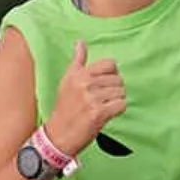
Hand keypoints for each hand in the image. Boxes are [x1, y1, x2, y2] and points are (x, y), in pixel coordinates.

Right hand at [45, 40, 125, 156]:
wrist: (57, 137)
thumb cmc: (64, 110)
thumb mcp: (67, 82)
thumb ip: (77, 62)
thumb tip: (80, 43)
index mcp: (78, 74)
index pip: (110, 64)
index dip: (111, 76)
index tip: (101, 86)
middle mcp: (84, 84)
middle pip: (118, 80)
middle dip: (113, 91)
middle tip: (99, 102)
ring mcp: (92, 98)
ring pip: (121, 93)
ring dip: (115, 102)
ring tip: (101, 109)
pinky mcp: (99, 113)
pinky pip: (122, 105)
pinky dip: (117, 111)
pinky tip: (105, 115)